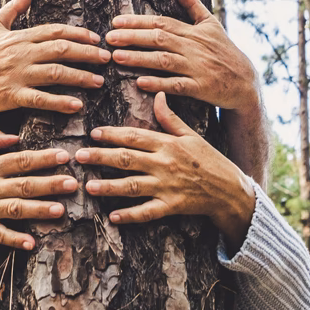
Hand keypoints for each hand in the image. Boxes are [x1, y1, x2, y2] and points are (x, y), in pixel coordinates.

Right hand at [0, 0, 110, 114]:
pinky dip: (60, 102)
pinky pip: (40, 99)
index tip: (97, 38)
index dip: (78, 34)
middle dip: (88, 53)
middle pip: (62, 50)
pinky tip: (77, 105)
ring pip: (56, 73)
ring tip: (99, 81)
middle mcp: (21, 53)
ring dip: (80, 77)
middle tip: (107, 58)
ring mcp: (17, 75)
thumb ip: (14, 7)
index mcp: (19, 37)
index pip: (55, 31)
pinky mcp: (11, 96)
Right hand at [0, 129, 79, 251]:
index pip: (19, 161)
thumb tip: (15, 136)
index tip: (64, 156)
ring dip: (39, 210)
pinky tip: (30, 243)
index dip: (43, 159)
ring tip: (61, 210)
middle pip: (23, 185)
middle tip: (73, 183)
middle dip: (50, 184)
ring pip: (15, 209)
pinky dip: (14, 240)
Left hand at [75, 92, 254, 250]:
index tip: (93, 133)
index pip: (134, 136)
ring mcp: (167, 186)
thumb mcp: (191, 134)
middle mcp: (164, 164)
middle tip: (80, 157)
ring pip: (132, 186)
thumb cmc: (208, 159)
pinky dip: (130, 215)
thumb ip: (170, 117)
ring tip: (89, 186)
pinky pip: (147, 212)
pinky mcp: (171, 206)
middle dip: (101, 157)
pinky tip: (113, 216)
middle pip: (127, 159)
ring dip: (109, 187)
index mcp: (167, 144)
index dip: (112, 134)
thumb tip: (158, 94)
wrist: (229, 188)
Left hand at [105, 0, 257, 110]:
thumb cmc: (224, 51)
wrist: (245, 81)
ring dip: (139, 59)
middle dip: (133, 37)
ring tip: (117, 57)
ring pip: (164, 61)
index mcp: (192, 31)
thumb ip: (191, 3)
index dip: (138, 22)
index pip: (162, 22)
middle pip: (159, 39)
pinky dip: (160, 83)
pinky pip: (178, 85)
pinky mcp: (201, 88)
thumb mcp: (210, 23)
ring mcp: (197, 68)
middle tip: (108, 38)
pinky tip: (141, 83)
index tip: (115, 22)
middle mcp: (193, 47)